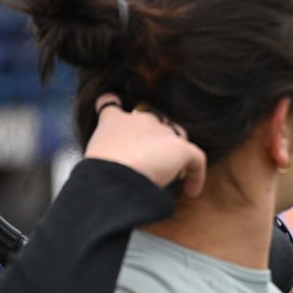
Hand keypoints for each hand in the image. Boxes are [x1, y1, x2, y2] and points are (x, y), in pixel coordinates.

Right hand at [84, 94, 206, 196]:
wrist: (115, 176)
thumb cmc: (100, 174)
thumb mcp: (96, 161)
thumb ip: (108, 158)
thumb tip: (120, 173)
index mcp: (113, 122)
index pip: (112, 108)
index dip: (113, 104)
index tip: (112, 101)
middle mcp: (140, 120)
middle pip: (154, 123)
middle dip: (155, 142)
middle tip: (152, 165)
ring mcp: (163, 132)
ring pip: (177, 139)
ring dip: (176, 156)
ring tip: (172, 176)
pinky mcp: (182, 148)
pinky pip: (196, 160)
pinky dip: (195, 176)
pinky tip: (191, 191)